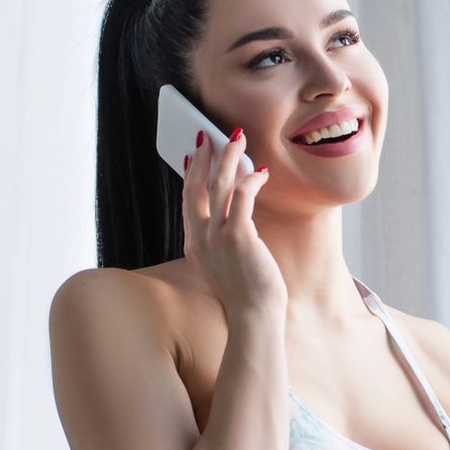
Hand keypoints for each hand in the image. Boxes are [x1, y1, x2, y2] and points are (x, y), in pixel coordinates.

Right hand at [181, 127, 286, 318]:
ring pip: (218, 186)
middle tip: (208, 135)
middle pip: (196, 187)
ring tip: (237, 139)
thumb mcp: (224, 261)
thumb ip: (221, 238)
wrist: (254, 314)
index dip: (189, 176)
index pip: (187, 201)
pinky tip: (261, 173)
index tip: (191, 156)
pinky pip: (242, 198)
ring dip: (228, 158)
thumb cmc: (246, 290)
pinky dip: (251, 181)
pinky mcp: (239, 238)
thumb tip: (232, 213)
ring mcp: (217, 237)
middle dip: (202, 157)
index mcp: (194, 244)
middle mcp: (200, 238)